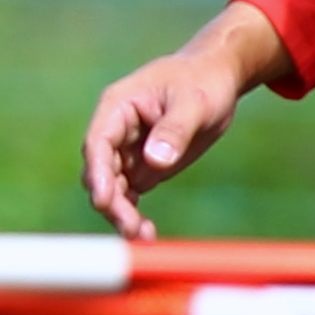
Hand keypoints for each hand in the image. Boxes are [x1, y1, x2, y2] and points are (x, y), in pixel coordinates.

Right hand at [83, 2, 291, 239]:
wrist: (217, 78)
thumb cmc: (204, 81)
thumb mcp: (194, 102)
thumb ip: (175, 129)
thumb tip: (156, 159)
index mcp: (118, 107)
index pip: (98, 143)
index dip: (97, 172)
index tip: (104, 200)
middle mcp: (115, 132)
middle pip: (101, 173)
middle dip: (111, 202)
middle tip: (130, 229)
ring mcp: (127, 152)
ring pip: (112, 189)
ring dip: (121, 214)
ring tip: (142, 236)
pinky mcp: (142, 167)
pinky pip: (129, 196)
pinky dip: (133, 214)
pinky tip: (146, 233)